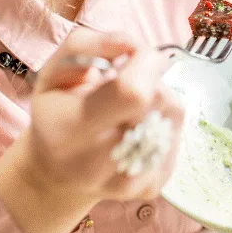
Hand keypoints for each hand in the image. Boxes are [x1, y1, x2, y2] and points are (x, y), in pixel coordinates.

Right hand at [0, 28, 183, 232]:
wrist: (56, 173)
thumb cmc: (56, 113)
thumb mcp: (54, 70)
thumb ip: (88, 45)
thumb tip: (135, 45)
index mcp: (69, 130)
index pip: (133, 92)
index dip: (144, 63)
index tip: (133, 56)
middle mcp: (98, 164)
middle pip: (159, 100)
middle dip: (150, 78)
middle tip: (126, 83)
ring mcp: (129, 182)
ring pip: (173, 114)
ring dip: (159, 98)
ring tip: (129, 107)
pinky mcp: (152, 188)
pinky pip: (177, 134)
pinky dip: (163, 121)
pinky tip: (138, 127)